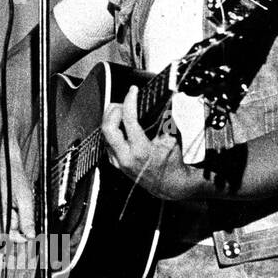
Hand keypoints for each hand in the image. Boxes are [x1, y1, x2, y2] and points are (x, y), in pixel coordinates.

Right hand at [0, 139, 36, 240]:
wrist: (4, 162)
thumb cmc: (14, 176)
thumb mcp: (26, 197)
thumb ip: (27, 219)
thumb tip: (30, 236)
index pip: (4, 233)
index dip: (18, 237)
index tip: (28, 236)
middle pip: (0, 232)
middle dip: (14, 228)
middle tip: (21, 214)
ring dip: (8, 223)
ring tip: (13, 208)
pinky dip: (2, 219)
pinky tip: (6, 208)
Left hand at [101, 86, 195, 200]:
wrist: (170, 185)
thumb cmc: (173, 163)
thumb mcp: (173, 139)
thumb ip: (166, 120)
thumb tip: (164, 101)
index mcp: (141, 150)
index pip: (128, 120)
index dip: (129, 101)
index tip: (133, 91)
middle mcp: (126, 156)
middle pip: (107, 127)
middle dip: (113, 110)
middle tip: (122, 103)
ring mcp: (118, 161)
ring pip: (104, 135)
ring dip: (111, 119)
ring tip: (121, 111)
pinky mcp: (115, 163)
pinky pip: (107, 143)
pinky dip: (111, 131)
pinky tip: (120, 126)